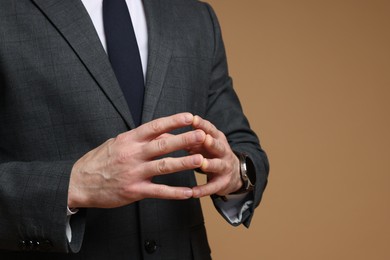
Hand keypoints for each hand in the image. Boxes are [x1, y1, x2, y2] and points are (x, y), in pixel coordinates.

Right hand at [68, 113, 206, 207]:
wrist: (78, 182)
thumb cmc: (100, 160)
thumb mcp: (117, 143)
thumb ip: (140, 139)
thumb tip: (163, 133)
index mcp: (129, 139)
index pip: (154, 126)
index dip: (173, 121)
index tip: (190, 117)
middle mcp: (133, 154)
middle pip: (162, 145)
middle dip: (184, 139)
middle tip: (202, 135)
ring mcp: (134, 173)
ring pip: (163, 166)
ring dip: (184, 163)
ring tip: (200, 160)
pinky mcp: (134, 191)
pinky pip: (158, 191)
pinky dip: (175, 193)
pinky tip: (189, 193)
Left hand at [190, 115, 242, 196]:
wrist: (232, 173)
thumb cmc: (209, 154)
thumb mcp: (199, 144)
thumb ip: (183, 139)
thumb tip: (159, 133)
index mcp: (216, 138)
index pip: (210, 129)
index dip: (202, 124)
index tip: (193, 118)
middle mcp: (222, 150)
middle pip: (217, 145)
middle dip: (211, 142)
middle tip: (204, 138)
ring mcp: (224, 166)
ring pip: (218, 164)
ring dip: (210, 164)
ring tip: (201, 163)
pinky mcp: (223, 183)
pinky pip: (213, 186)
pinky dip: (204, 190)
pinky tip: (194, 193)